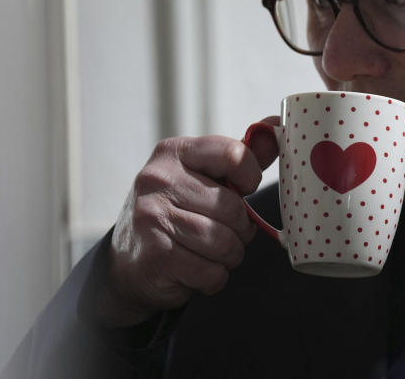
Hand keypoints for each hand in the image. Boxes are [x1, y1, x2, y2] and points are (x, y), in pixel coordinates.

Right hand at [97, 119, 278, 326]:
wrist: (129, 260)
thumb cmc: (177, 210)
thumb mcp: (203, 176)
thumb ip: (240, 158)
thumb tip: (275, 126)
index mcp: (174, 152)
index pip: (234, 154)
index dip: (250, 177)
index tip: (244, 189)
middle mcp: (158, 180)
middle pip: (232, 207)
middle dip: (241, 227)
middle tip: (228, 231)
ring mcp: (152, 218)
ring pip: (224, 242)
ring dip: (230, 254)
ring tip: (215, 251)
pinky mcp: (155, 256)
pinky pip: (211, 272)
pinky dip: (214, 277)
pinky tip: (198, 268)